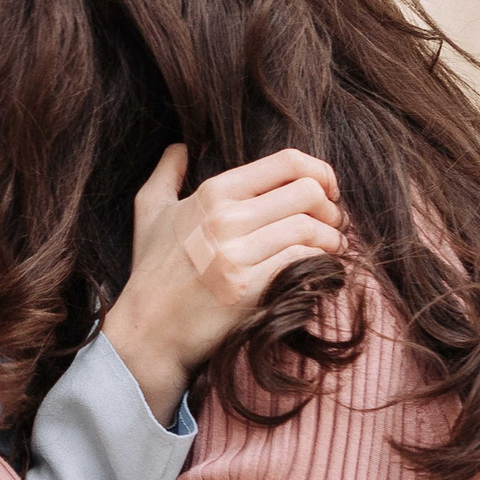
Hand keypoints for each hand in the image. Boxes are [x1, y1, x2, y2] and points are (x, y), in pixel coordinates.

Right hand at [101, 146, 346, 420]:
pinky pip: (303, 262)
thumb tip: (179, 148)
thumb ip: (165, 173)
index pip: (287, 163)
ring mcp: (237, 255)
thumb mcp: (150, 212)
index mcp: (212, 193)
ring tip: (329, 248)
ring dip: (331, 240)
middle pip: (309, 193)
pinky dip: (320, 264)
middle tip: (331, 224)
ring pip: (312, 230)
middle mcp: (226, 218)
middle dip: (331, 208)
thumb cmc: (151, 272)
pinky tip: (316, 270)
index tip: (326, 189)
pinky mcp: (249, 289)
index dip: (320, 171)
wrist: (147, 331)